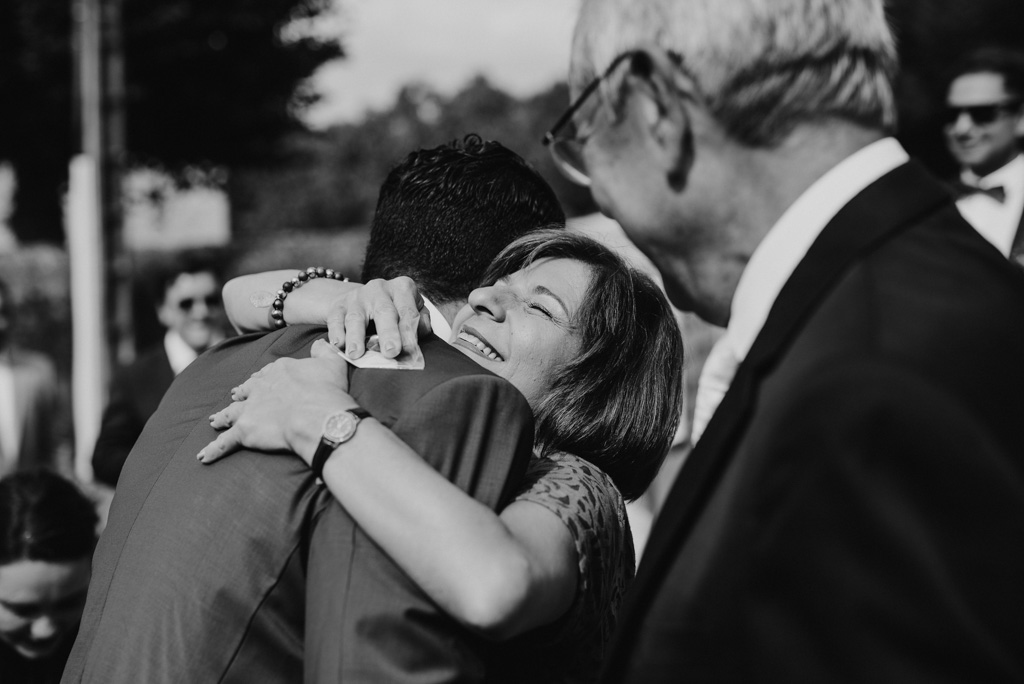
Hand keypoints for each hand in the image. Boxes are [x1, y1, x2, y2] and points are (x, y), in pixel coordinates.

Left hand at [199, 339, 355, 464]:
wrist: (319, 416)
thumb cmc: (328, 392)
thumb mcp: (333, 363)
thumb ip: (325, 351)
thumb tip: (321, 342)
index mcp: (279, 371)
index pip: (267, 373)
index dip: (264, 378)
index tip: (262, 380)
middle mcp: (260, 387)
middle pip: (246, 390)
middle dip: (240, 393)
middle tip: (235, 395)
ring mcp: (250, 409)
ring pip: (231, 413)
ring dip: (222, 417)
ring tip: (214, 421)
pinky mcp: (245, 430)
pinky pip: (225, 442)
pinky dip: (214, 450)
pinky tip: (204, 457)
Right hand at [325, 277, 431, 358]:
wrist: (364, 300)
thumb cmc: (395, 311)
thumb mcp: (412, 311)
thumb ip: (420, 324)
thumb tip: (418, 336)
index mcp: (402, 288)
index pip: (408, 311)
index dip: (410, 331)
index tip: (410, 350)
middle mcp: (380, 288)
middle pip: (385, 312)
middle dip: (388, 333)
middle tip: (391, 352)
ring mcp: (357, 296)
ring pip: (356, 317)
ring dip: (356, 337)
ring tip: (356, 354)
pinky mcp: (338, 305)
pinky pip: (335, 319)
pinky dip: (336, 333)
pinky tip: (338, 345)